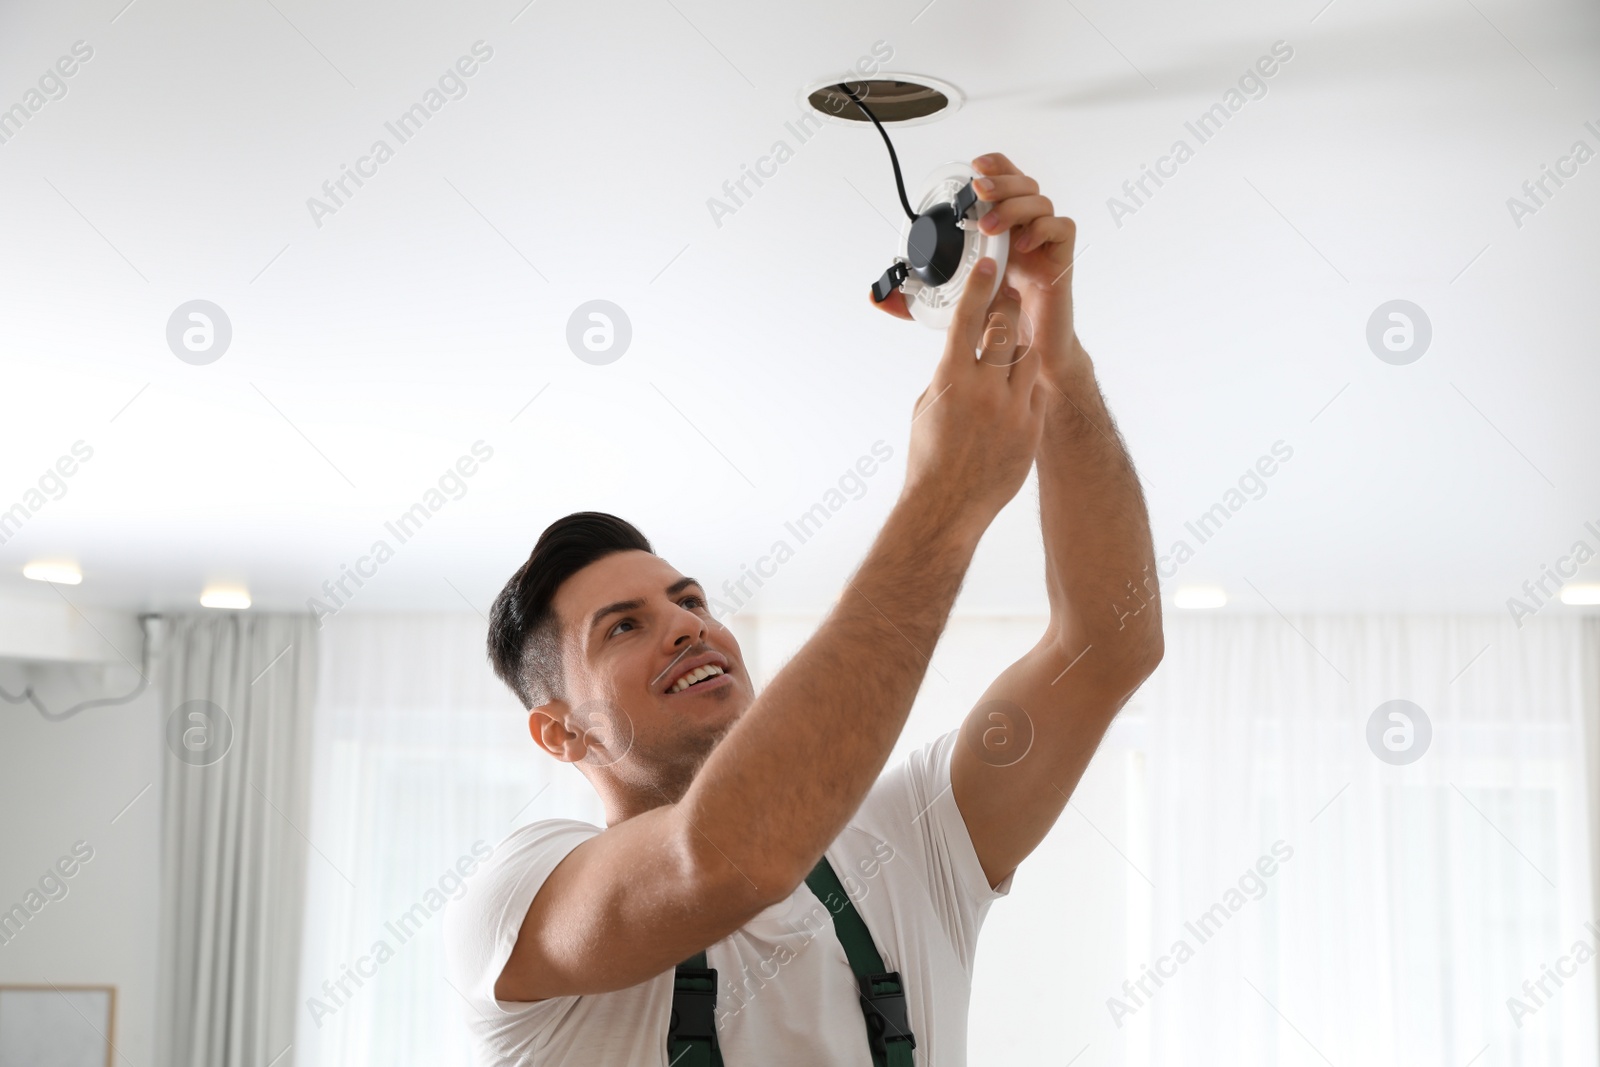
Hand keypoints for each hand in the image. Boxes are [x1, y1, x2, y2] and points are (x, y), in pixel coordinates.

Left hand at [873, 152, 1084, 383]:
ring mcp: (1044, 243)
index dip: (994, 166)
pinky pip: (1062, 228)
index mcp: (1000, 230)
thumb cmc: (994, 323)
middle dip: (1000, 181)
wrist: (1029, 354)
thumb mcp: (943, 306)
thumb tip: (875, 297)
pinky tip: (1022, 245)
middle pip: (1022, 183)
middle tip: (977, 194)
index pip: (1003, 182)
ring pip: (1040, 201)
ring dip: (1014, 207)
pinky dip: (1043, 229)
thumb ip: (911, 301)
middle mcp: (1024, 230)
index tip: (972, 167)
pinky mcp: (1061, 260)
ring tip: (991, 227)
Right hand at [901, 256, 1046, 535]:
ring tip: (1006, 352)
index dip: (980, 287)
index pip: (969, 319)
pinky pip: (1035, 388)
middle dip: (1006, 309)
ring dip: (1016, 347)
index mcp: (951, 380)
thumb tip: (963, 350)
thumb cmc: (929, 457)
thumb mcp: (927, 405)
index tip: (989, 265)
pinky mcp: (1031, 427)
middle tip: (1005, 300)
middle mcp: (985, 389)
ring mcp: (1013, 408)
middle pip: (1006, 328)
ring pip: (1027, 356)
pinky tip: (1012, 390)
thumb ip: (948, 373)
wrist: (948, 505)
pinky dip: (1025, 382)